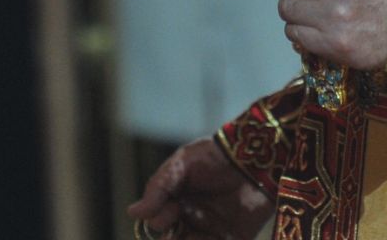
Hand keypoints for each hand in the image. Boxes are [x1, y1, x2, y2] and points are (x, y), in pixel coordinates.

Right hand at [128, 137, 270, 239]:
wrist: (254, 156)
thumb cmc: (214, 155)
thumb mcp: (181, 165)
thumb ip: (158, 188)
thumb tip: (132, 213)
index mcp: (176, 200)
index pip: (158, 221)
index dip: (160, 220)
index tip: (171, 210)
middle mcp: (192, 218)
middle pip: (173, 239)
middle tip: (179, 232)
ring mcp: (212, 229)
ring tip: (195, 236)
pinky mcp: (233, 238)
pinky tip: (206, 238)